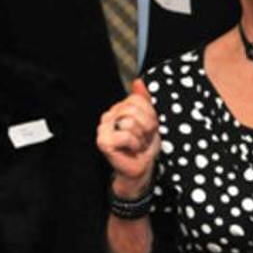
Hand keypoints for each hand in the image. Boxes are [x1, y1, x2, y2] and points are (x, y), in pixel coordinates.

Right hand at [96, 79, 160, 196]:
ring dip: (141, 136)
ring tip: (138, 144)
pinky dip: (134, 144)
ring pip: (130, 121)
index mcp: (118, 108)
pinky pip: (126, 135)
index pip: (137, 99)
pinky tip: (132, 150)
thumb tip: (138, 81)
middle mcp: (108, 116)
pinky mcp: (103, 141)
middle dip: (146, 125)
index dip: (149, 114)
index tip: (148, 128)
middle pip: (133, 109)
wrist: (139, 171)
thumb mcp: (149, 120)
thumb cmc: (144, 147)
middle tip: (144, 138)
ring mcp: (103, 128)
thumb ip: (144, 100)